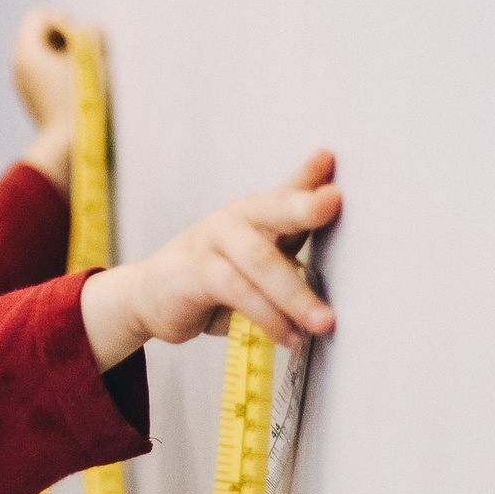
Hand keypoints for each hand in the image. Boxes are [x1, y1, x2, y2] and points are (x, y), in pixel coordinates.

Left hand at [13, 9, 87, 192]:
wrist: (69, 148)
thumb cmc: (82, 101)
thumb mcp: (93, 56)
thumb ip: (92, 31)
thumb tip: (88, 33)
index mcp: (25, 52)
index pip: (39, 17)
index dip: (64, 21)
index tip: (79, 43)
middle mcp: (18, 67)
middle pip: (42, 36)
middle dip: (68, 41)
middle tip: (86, 59)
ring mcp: (25, 87)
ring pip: (47, 57)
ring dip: (69, 60)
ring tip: (85, 77)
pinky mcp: (35, 102)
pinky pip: (49, 77)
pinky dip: (64, 77)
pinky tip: (79, 94)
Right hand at [81, 151, 340, 370]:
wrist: (149, 296)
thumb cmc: (213, 276)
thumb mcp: (258, 257)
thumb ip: (293, 244)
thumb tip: (345, 245)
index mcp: (258, 212)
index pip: (289, 189)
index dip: (310, 173)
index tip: (331, 157)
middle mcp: (236, 217)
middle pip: (274, 206)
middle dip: (304, 205)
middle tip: (332, 200)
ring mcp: (211, 240)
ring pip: (259, 258)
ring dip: (294, 294)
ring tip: (322, 321)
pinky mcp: (195, 272)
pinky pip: (237, 291)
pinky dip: (268, 317)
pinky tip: (287, 336)